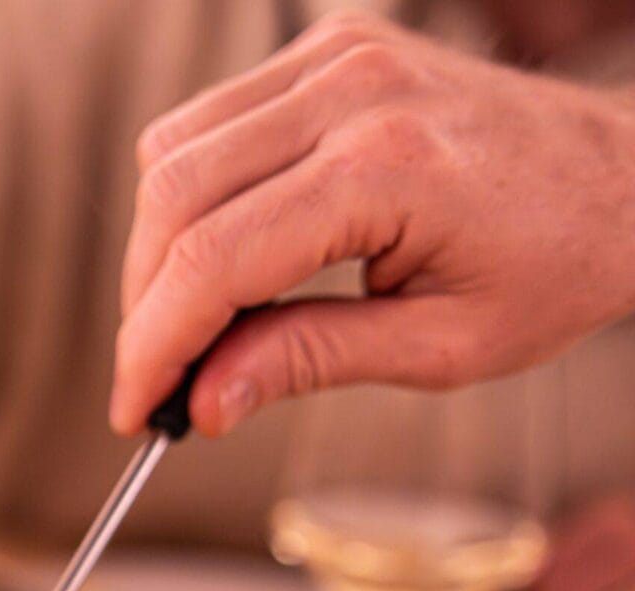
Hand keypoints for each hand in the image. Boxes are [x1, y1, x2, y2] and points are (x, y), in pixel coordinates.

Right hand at [110, 13, 634, 436]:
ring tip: (190, 319)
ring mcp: (337, 56)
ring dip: (156, 249)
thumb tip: (203, 401)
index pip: (213, 261)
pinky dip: (188, 196)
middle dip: (144, 304)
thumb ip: (309, 362)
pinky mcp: (328, 47)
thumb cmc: (554, 263)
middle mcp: (353, 91)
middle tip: (159, 377)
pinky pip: (206, 121)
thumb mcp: (440, 346)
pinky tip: (221, 251)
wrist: (627, 177)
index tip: (136, 410)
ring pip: (170, 153)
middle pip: (172, 198)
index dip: (153, 346)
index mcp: (387, 167)